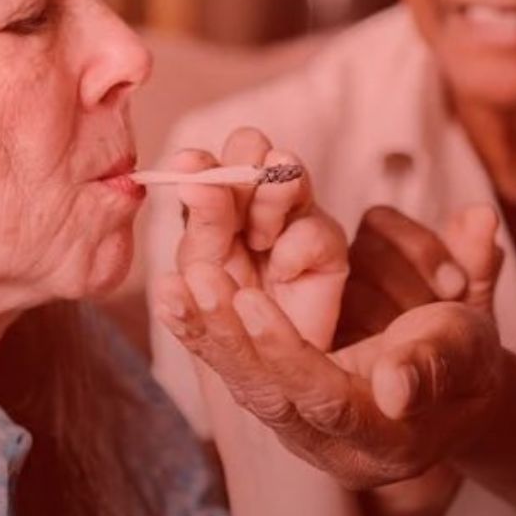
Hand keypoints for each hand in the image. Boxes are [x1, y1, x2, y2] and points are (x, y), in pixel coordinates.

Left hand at [154, 203, 506, 493]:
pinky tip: (169, 295)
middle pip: (270, 396)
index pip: (326, 401)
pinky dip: (201, 332)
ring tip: (171, 284)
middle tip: (196, 278)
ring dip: (205, 334)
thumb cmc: (466, 360)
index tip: (252, 300)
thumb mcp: (467, 354)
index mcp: (383, 443)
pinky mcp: (276, 402)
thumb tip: (396, 386)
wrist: (450, 385)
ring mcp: (299, 429)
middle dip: (230, 339)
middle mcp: (331, 448)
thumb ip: (435, 362)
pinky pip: (233, 369)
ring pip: (243, 385)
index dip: (289, 354)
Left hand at [161, 128, 347, 347]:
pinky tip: (282, 273)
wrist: (264, 366)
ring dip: (268, 203)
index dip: (199, 163)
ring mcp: (294, 218)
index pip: (208, 162)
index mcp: (214, 202)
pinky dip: (292, 251)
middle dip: (240, 172)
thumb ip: (201, 219)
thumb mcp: (201, 267)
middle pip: (251, 149)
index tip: (186, 167)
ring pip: (287, 174)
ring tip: (258, 240)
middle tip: (231, 211)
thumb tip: (187, 165)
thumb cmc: (225, 313)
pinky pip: (314, 229)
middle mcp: (255, 200)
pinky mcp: (328, 248)